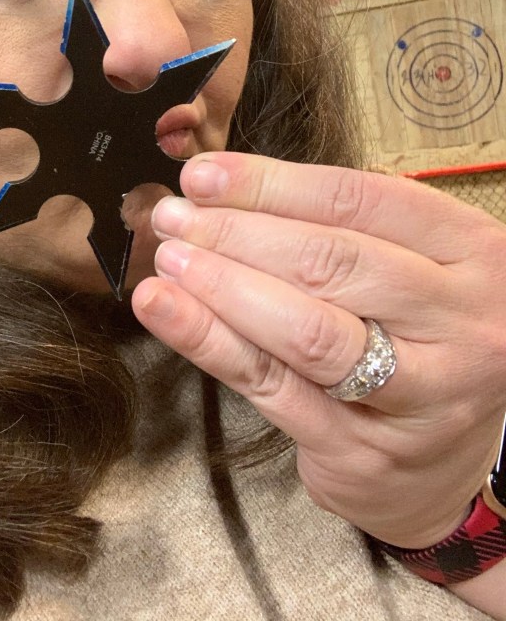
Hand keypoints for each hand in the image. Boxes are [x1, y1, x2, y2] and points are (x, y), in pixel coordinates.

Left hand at [131, 152, 505, 548]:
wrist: (441, 463)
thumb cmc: (413, 341)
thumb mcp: (404, 268)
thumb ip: (332, 229)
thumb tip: (220, 190)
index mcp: (471, 254)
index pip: (359, 200)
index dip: (269, 184)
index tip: (203, 175)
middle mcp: (458, 323)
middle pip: (331, 262)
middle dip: (236, 232)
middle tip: (175, 217)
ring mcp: (420, 394)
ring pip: (305, 329)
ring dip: (221, 285)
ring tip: (168, 259)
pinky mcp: (364, 451)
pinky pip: (274, 387)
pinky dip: (211, 342)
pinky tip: (168, 312)